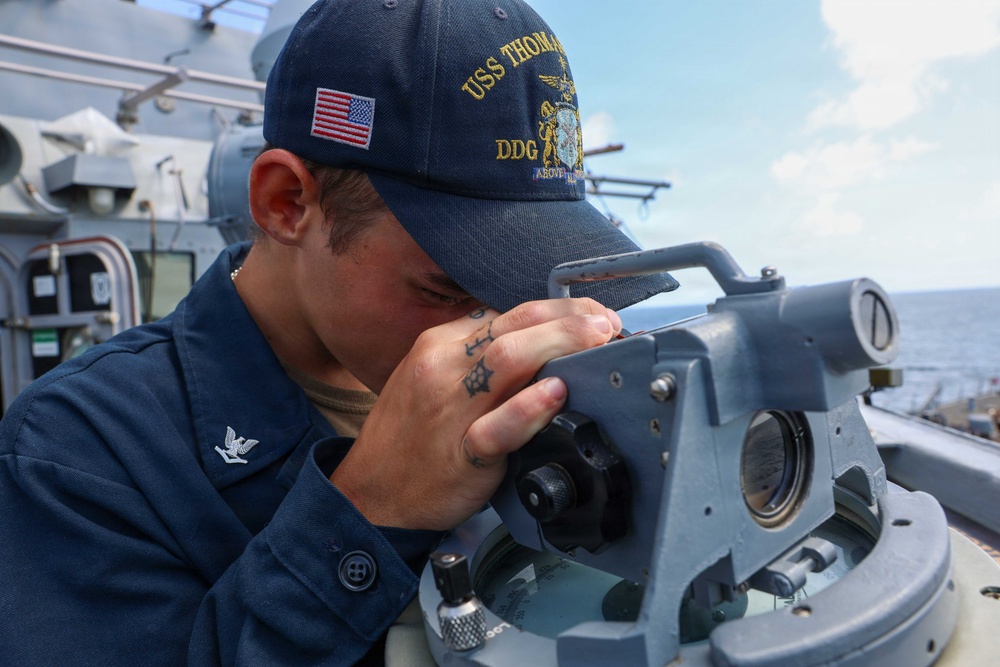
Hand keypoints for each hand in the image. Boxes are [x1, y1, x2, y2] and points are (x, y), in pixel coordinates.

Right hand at [329, 298, 621, 530]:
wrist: (370, 494)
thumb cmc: (411, 438)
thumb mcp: (433, 379)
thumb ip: (478, 357)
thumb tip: (538, 341)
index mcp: (440, 345)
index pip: (509, 312)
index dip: (559, 309)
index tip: (592, 315)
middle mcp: (444, 368)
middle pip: (514, 326)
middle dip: (568, 318)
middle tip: (607, 324)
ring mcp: (450, 410)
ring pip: (506, 361)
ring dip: (560, 345)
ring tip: (597, 342)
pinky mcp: (459, 455)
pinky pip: (496, 428)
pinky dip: (529, 408)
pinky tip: (557, 395)